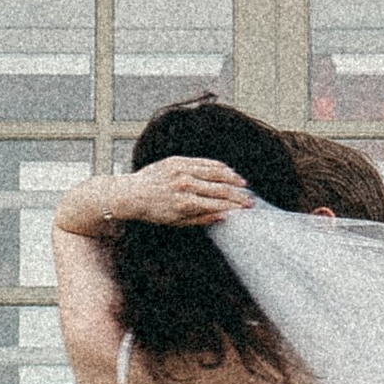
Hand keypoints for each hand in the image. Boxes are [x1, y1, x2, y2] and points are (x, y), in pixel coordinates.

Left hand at [112, 155, 253, 229]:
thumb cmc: (154, 211)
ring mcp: (181, 171)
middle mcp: (184, 185)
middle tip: (251, 199)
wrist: (132, 194)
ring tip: (243, 184)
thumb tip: (224, 217)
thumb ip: (201, 219)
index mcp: (185, 203)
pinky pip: (203, 162)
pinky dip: (217, 166)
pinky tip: (227, 170)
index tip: (246, 209)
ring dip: (232, 178)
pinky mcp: (177, 160)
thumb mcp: (177, 222)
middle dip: (238, 195)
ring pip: (214, 172)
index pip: (217, 204)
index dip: (235, 206)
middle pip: (220, 189)